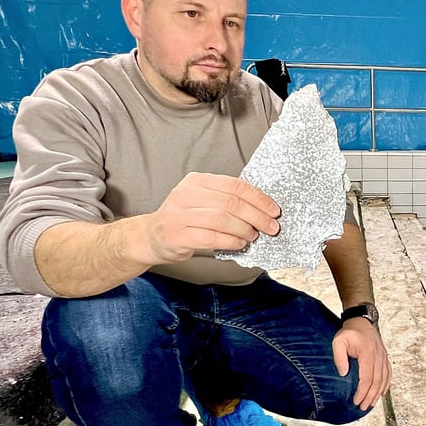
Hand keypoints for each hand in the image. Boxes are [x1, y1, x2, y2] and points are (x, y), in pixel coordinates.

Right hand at [142, 172, 280, 263]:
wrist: (152, 236)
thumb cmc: (184, 219)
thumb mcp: (202, 200)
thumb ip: (226, 200)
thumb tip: (262, 209)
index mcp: (197, 181)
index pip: (235, 186)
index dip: (259, 199)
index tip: (274, 210)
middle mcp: (187, 194)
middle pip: (231, 203)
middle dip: (257, 216)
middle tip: (271, 227)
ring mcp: (180, 214)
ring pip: (222, 220)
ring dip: (244, 229)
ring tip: (253, 236)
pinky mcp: (177, 235)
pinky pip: (211, 237)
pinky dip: (230, 241)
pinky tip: (239, 243)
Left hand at [332, 318, 390, 409]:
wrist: (361, 321)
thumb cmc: (349, 332)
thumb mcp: (339, 341)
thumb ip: (339, 357)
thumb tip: (344, 373)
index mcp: (368, 354)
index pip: (367, 378)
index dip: (362, 392)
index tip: (356, 401)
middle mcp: (378, 356)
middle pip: (376, 382)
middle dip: (370, 396)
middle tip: (363, 407)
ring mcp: (383, 357)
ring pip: (383, 379)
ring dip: (378, 393)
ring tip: (371, 404)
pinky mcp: (385, 357)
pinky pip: (388, 373)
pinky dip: (386, 384)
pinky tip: (382, 392)